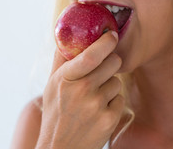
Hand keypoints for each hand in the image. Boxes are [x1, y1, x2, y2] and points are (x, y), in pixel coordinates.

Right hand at [36, 31, 124, 148]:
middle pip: (112, 63)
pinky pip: (120, 99)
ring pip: (116, 81)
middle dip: (111, 62)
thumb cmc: (56, 113)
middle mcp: (81, 91)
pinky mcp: (109, 120)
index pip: (91, 55)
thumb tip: (67, 35)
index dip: (105, 42)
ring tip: (95, 97)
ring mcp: (96, 106)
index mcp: (65, 79)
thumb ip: (60, 60)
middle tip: (103, 68)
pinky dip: (113, 103)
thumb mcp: (52, 85)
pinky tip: (99, 111)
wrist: (60, 148)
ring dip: (109, 86)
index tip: (112, 35)